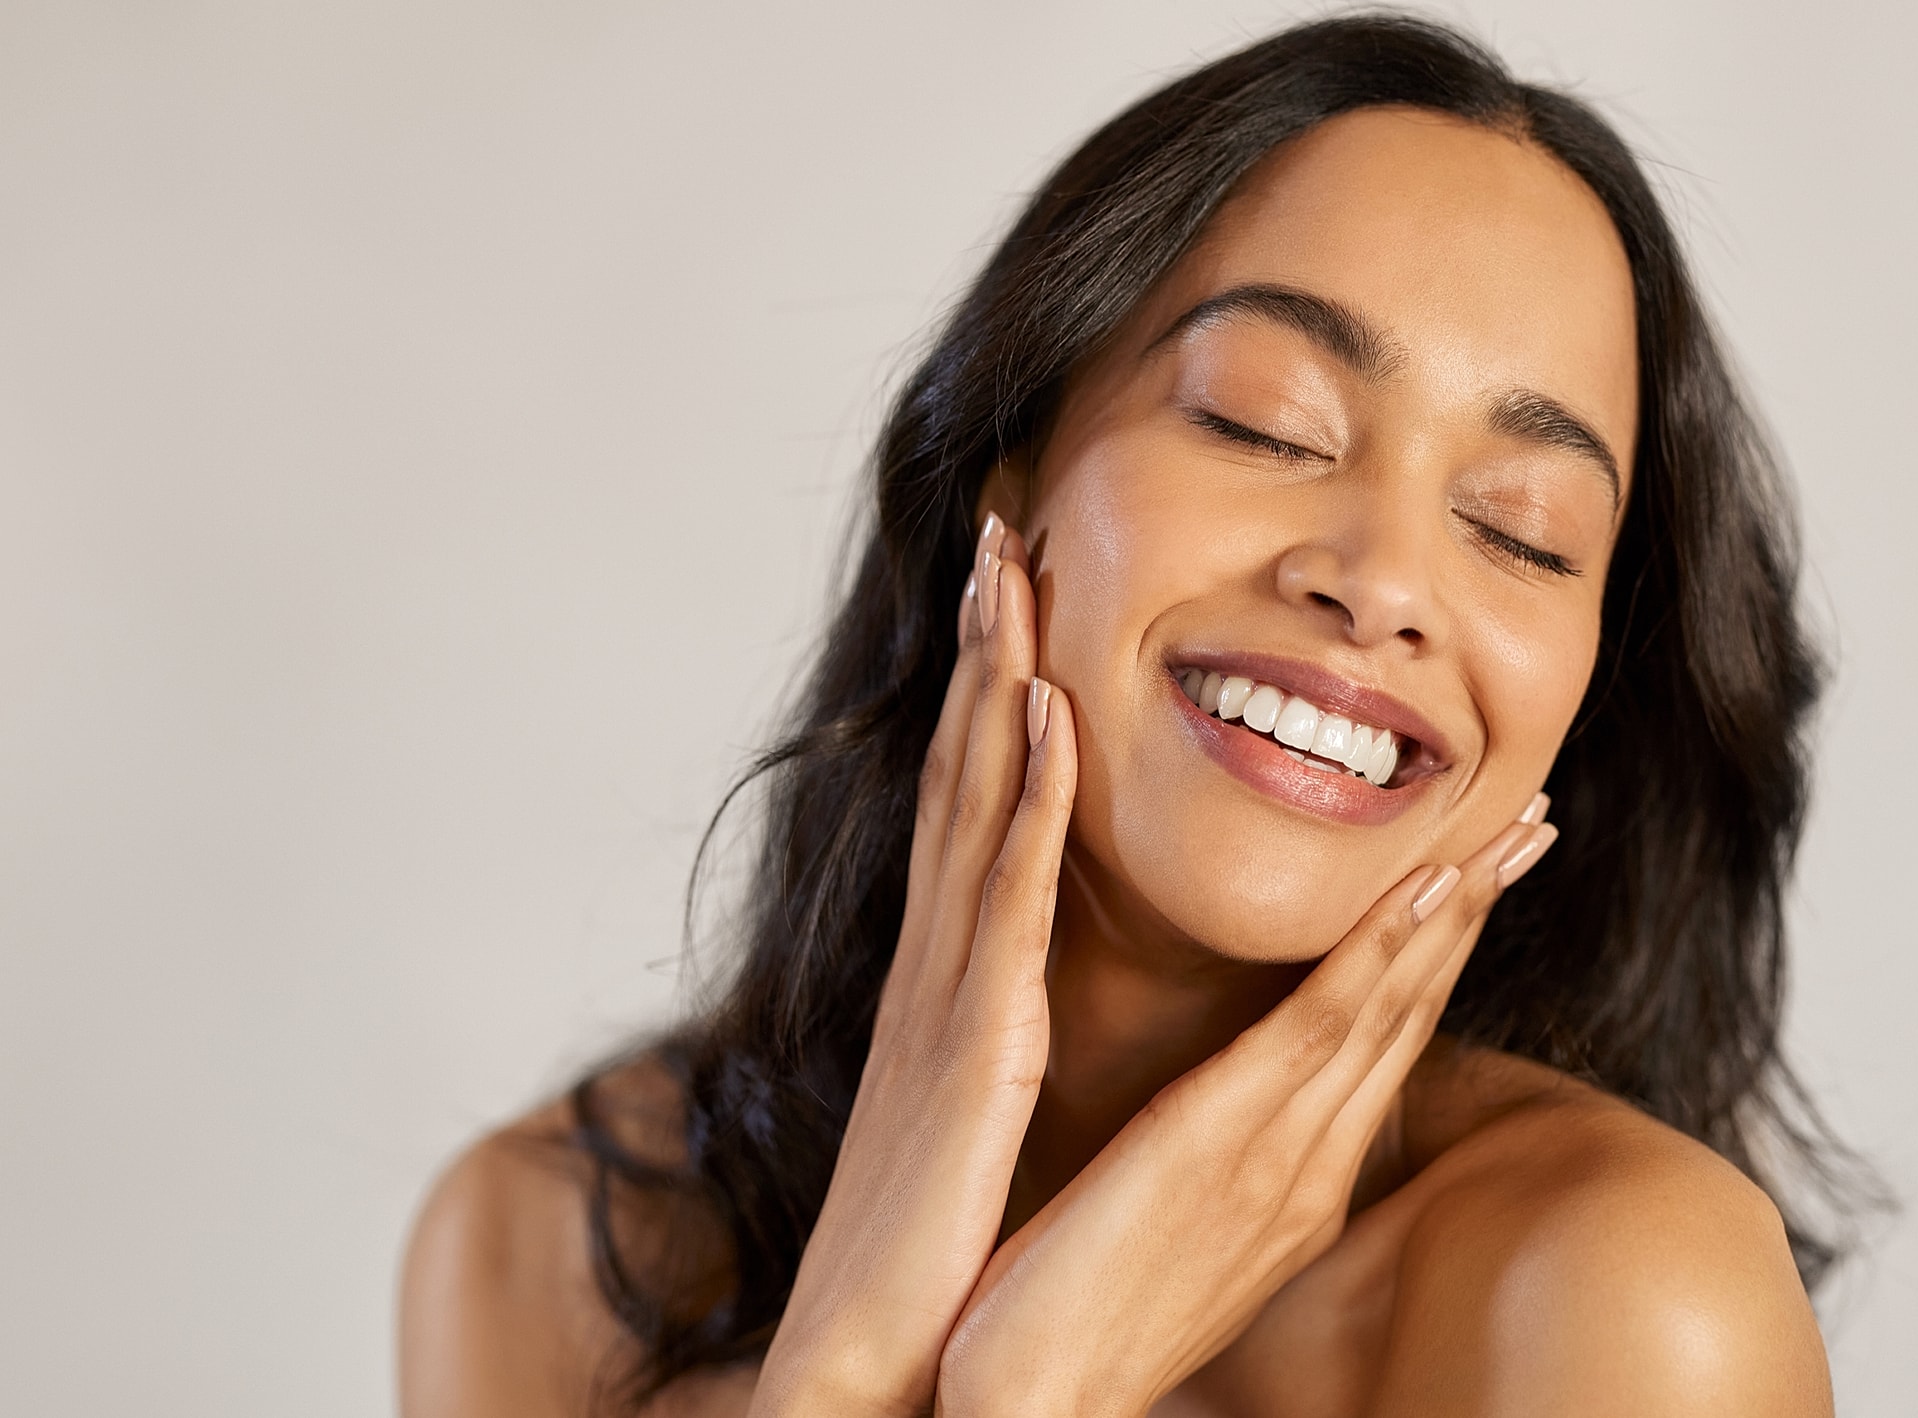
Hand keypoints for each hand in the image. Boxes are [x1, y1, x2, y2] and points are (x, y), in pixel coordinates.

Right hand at [748, 514, 1071, 1417]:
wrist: (872, 1369)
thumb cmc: (932, 1262)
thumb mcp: (969, 1123)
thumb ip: (989, 1044)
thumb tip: (1017, 1002)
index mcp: (950, 989)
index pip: (973, 812)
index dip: (990, 698)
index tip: (1015, 599)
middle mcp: (937, 969)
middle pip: (962, 773)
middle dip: (982, 645)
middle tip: (1002, 527)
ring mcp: (946, 997)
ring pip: (974, 803)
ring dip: (996, 676)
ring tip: (1013, 565)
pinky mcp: (972, 1046)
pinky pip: (1003, 898)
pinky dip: (1024, 795)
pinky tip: (1045, 710)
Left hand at [935, 798, 1557, 1416]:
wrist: (1029, 1404)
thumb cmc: (1069, 1318)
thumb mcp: (1157, 1232)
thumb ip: (1206, 1170)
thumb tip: (1213, 1123)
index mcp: (1295, 1185)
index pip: (1381, 1045)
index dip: (1436, 954)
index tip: (1475, 871)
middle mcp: (1310, 1169)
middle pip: (1412, 1016)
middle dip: (1477, 914)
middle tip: (1535, 824)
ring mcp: (1280, 1158)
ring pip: (1389, 1007)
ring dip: (1454, 910)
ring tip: (1510, 829)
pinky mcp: (1225, 1143)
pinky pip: (1323, 1028)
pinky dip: (1382, 953)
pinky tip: (1427, 889)